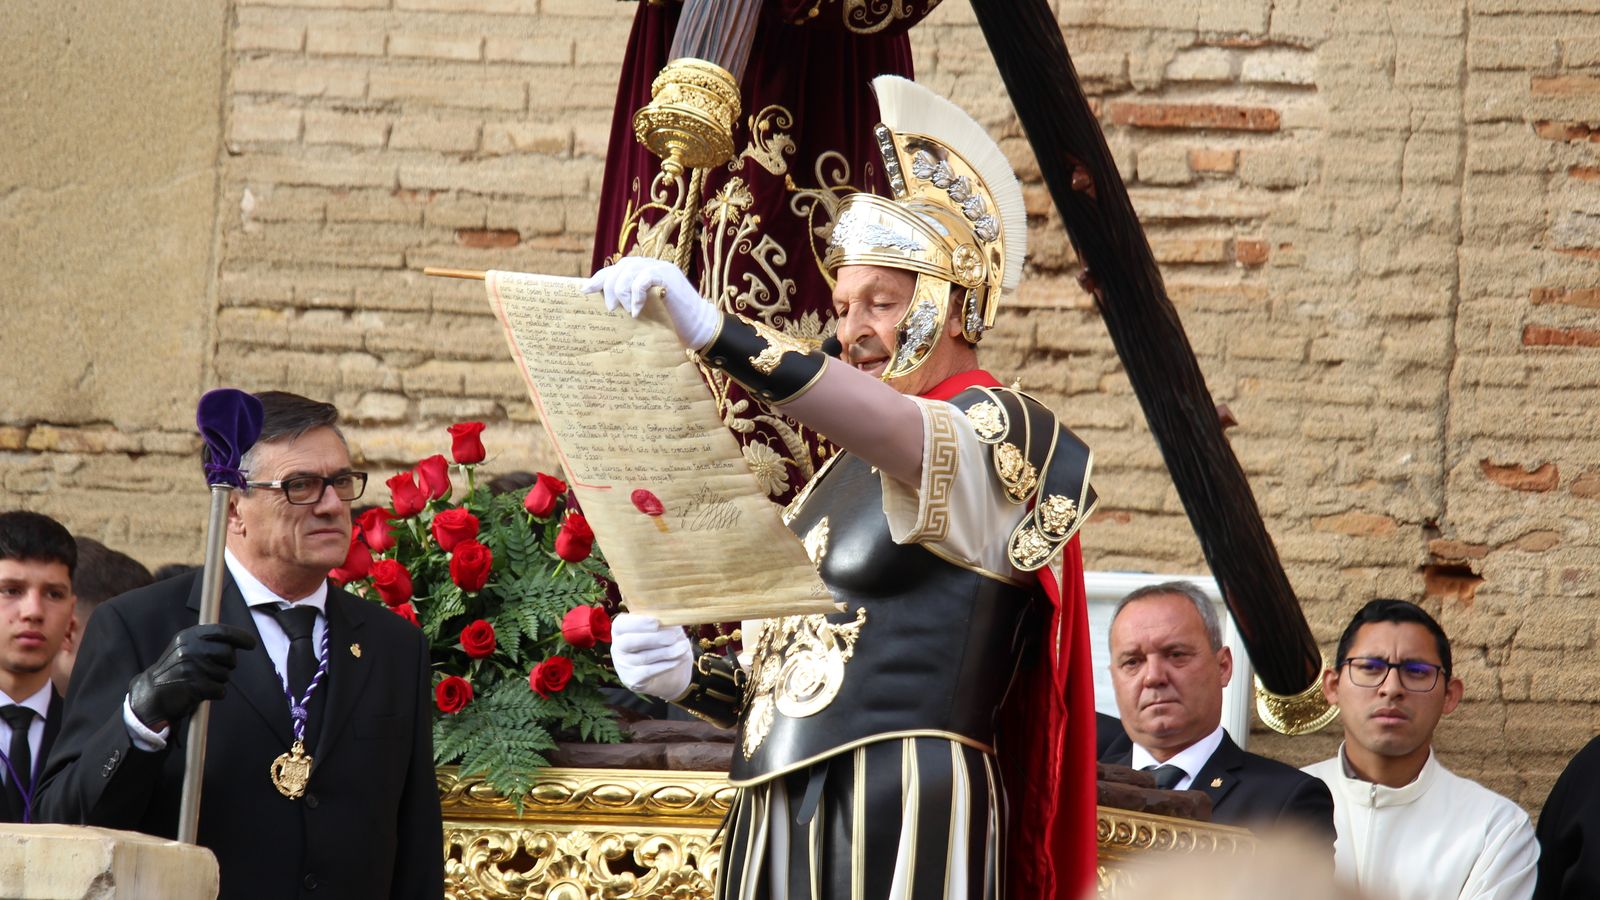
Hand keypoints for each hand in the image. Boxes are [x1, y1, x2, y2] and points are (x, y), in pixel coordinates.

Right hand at [128, 624, 257, 730]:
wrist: (152, 694)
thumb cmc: (176, 670)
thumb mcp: (186, 648)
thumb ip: (208, 641)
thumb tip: (240, 640)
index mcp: (188, 636)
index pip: (222, 631)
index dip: (240, 636)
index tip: (251, 643)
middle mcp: (189, 649)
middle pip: (229, 654)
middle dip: (228, 664)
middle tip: (215, 669)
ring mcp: (190, 668)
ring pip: (226, 674)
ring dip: (219, 680)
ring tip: (201, 681)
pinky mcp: (193, 687)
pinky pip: (221, 690)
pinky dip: (216, 693)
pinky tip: (202, 692)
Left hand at [582, 257, 720, 350]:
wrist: (700, 328)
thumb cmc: (673, 325)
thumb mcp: (646, 312)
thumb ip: (630, 304)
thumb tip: (606, 309)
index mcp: (646, 272)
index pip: (618, 268)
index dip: (600, 277)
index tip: (585, 291)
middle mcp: (654, 265)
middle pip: (621, 266)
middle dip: (609, 285)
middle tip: (609, 308)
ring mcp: (663, 268)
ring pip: (629, 269)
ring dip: (621, 290)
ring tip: (624, 310)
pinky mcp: (669, 277)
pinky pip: (644, 277)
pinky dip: (636, 294)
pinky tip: (637, 311)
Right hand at [610, 614, 692, 700]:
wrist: (668, 672)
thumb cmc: (663, 642)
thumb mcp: (664, 627)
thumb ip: (664, 620)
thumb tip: (672, 616)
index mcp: (621, 629)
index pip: (621, 624)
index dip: (638, 623)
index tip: (656, 622)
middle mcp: (617, 647)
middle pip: (628, 642)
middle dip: (653, 639)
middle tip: (673, 637)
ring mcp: (623, 665)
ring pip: (643, 658)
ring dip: (666, 652)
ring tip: (684, 647)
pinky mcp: (632, 680)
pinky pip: (649, 672)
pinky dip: (667, 665)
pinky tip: (680, 659)